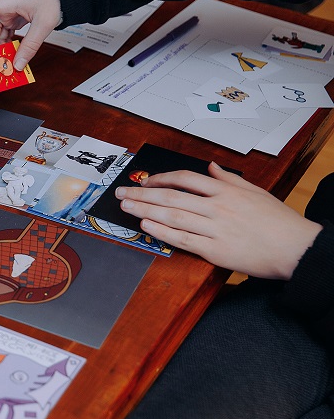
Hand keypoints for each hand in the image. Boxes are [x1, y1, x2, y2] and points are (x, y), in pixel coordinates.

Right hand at [0, 0, 61, 69]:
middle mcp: (0, 8)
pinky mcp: (11, 18)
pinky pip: (3, 35)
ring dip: (0, 50)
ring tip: (8, 63)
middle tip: (0, 66)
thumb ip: (30, 45)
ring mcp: (5, 13)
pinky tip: (12, 54)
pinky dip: (6, 45)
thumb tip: (18, 64)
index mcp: (2, 2)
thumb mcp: (43, 23)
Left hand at [115, 162, 321, 278]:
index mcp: (227, 191)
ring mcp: (215, 229)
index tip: (145, 181)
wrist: (296, 249)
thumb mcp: (257, 192)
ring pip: (173, 216)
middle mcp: (218, 207)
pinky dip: (162, 231)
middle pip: (172, 196)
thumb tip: (212, 167)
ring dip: (145, 210)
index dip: (161, 179)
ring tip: (126, 207)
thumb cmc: (278, 222)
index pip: (186, 179)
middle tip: (121, 193)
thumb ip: (230, 179)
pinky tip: (146, 225)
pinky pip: (182, 239)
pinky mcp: (215, 250)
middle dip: (142, 193)